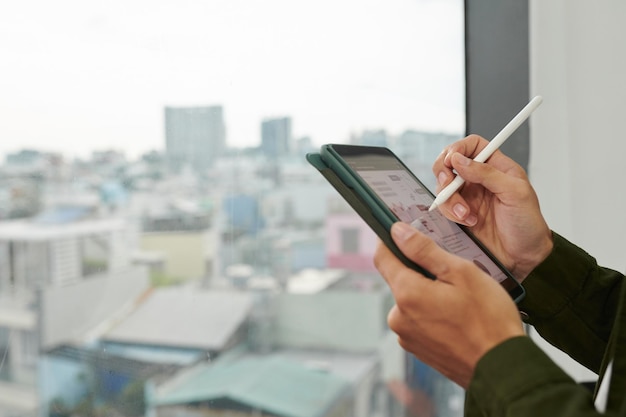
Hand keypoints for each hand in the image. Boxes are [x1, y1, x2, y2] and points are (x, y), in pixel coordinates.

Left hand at [374, 222, 524, 387]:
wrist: (503, 369)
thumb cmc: (489, 320)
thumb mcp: (460, 272)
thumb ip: (424, 250)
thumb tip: (398, 232)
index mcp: (407, 294)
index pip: (383, 258)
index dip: (390, 241)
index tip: (400, 232)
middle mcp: (399, 317)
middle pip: (400, 279)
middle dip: (420, 271)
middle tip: (451, 273)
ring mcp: (407, 336)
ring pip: (412, 301)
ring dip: (429, 294)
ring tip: (460, 300)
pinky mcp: (418, 349)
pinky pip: (419, 321)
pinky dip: (434, 314)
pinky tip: (458, 318)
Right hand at [432, 134, 552, 279]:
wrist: (523, 257)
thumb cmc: (528, 225)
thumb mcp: (515, 193)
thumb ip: (487, 173)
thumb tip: (459, 159)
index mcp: (496, 167)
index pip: (472, 145)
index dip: (458, 148)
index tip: (452, 159)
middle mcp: (479, 179)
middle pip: (449, 162)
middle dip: (444, 172)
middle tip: (448, 183)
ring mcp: (467, 197)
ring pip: (443, 186)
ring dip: (450, 199)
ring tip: (466, 214)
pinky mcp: (459, 214)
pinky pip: (443, 206)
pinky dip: (450, 213)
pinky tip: (467, 221)